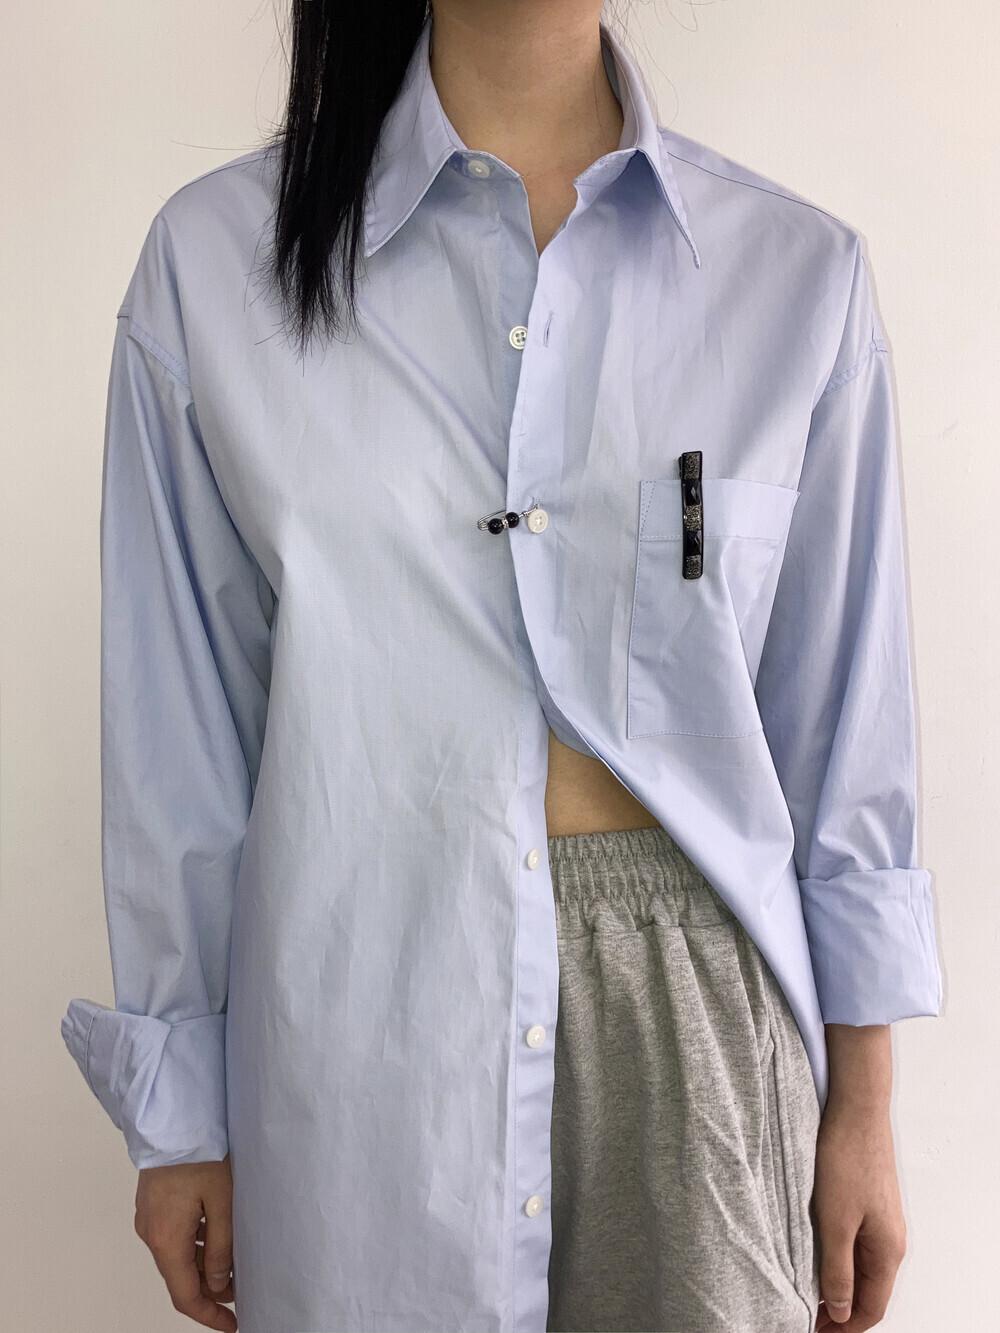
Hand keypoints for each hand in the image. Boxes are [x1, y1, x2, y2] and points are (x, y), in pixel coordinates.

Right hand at [134, 1153, 236, 1330]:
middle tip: (242, 1288)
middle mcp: (151, 1234)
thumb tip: (219, 1281)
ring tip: (236, 1262)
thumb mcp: (222, 1203)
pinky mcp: (152, 1204)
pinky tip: (218, 1236)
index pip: (185, 1295)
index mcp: (166, 1240)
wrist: (174, 1118)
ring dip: (204, 1265)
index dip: (209, 1314)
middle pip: (180, 1277)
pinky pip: (174, 1236)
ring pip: (177, 1256)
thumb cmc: (200, 1154)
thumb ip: (221, 1247)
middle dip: (211, 1289)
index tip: (232, 1324)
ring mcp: (149, 1218)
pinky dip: (195, 1245)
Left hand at [812, 1099, 906, 1329]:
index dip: (845, 1327)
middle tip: (807, 1314)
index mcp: (887, 1251)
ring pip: (862, 1265)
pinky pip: (858, 1241)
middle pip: (869, 1290)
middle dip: (842, 1308)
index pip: (872, 1307)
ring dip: (839, 1281)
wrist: (857, 1109)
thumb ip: (837, 1268)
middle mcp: (891, 1239)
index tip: (816, 1331)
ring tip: (807, 1288)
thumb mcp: (835, 1221)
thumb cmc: (847, 1159)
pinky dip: (840, 1257)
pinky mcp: (869, 1200)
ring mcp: (882, 1219)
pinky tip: (816, 1252)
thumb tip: (840, 1308)